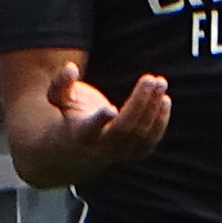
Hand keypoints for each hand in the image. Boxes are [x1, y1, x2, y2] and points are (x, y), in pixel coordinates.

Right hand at [39, 63, 167, 172]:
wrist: (75, 152)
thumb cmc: (68, 117)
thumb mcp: (57, 99)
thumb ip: (61, 82)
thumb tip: (71, 67)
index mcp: (79, 134)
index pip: (90, 129)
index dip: (100, 120)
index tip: (110, 108)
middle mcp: (100, 147)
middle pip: (123, 128)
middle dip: (139, 103)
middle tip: (151, 79)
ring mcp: (118, 153)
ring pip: (139, 135)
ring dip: (153, 108)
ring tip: (160, 83)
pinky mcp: (132, 155)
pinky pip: (149, 142)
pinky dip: (160, 122)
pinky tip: (164, 100)